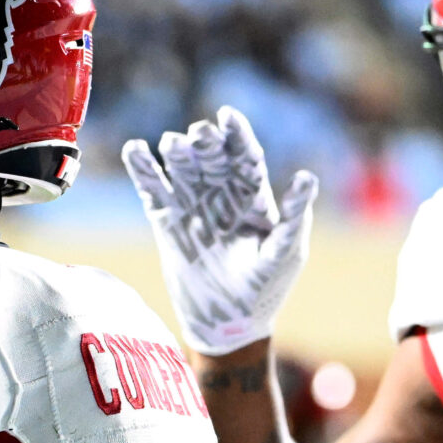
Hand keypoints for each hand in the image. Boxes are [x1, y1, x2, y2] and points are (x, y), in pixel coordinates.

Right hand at [123, 107, 316, 354]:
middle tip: (198, 134)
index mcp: (253, 197)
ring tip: (172, 144)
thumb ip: (295, 217)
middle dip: (205, 142)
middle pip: (211, 156)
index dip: (237, 135)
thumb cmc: (265, 291)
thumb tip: (307, 178)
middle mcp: (222, 195)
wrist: (228, 326)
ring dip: (176, 151)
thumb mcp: (285, 254)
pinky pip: (152, 189)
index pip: (245, 156)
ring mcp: (192, 206)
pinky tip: (135, 149)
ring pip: (181, 167)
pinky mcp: (166, 222)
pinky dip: (142, 169)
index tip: (228, 116)